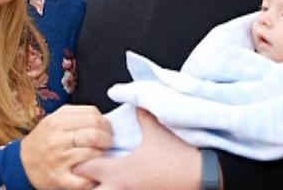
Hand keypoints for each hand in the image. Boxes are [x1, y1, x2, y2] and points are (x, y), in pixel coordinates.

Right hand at [21, 104, 112, 189]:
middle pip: (95, 134)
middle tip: (108, 143)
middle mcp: (57, 138)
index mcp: (57, 121)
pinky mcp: (60, 178)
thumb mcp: (54, 120)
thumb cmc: (43, 140)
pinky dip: (94, 175)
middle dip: (108, 139)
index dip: (105, 122)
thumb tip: (102, 119)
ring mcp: (59, 159)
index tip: (107, 129)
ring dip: (102, 155)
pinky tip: (95, 172)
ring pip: (93, 154)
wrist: (22, 164)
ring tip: (101, 155)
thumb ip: (76, 116)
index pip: (92, 115)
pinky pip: (85, 178)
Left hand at [74, 109, 202, 189]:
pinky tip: (123, 185)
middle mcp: (120, 189)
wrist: (202, 177)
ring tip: (105, 180)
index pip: (84, 168)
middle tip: (88, 173)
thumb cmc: (177, 156)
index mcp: (119, 171)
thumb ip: (142, 116)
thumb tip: (137, 101)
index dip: (80, 161)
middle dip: (84, 183)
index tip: (83, 154)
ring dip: (100, 188)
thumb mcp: (157, 131)